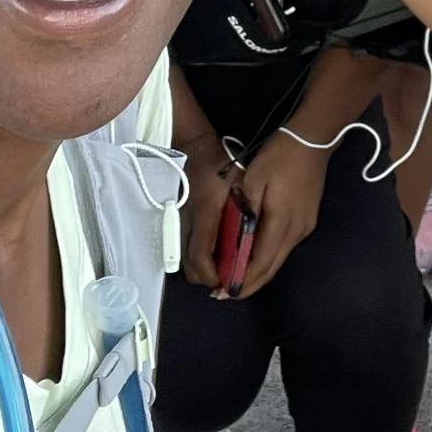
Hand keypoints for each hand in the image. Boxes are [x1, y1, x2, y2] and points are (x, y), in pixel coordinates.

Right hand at [177, 134, 236, 289]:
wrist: (196, 150)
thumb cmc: (222, 166)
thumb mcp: (241, 185)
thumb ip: (247, 211)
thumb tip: (253, 239)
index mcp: (205, 214)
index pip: (201, 256)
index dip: (213, 275)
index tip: (227, 282)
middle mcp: (187, 223)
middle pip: (190, 268)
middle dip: (208, 278)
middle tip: (229, 276)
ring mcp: (179, 223)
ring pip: (185, 261)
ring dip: (203, 269)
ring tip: (224, 266)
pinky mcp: (177, 222)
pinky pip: (185, 249)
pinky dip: (198, 258)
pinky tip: (214, 252)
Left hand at [232, 134, 330, 298]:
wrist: (312, 140)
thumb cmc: (279, 157)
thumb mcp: (252, 180)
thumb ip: (243, 212)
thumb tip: (234, 241)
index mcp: (281, 223)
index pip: (261, 264)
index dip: (242, 281)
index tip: (223, 291)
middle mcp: (296, 232)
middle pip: (271, 268)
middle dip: (248, 284)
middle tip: (225, 292)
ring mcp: (304, 228)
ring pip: (279, 259)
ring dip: (258, 272)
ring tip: (235, 276)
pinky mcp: (307, 221)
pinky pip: (284, 247)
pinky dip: (268, 257)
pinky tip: (254, 255)